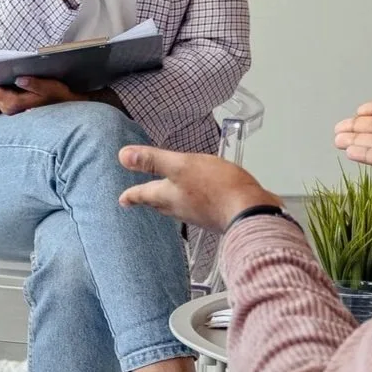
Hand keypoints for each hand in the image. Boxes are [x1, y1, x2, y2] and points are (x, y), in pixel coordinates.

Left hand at [0, 75, 85, 115]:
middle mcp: (7, 108)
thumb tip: (18, 78)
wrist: (66, 111)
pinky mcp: (12, 108)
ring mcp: (9, 109)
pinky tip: (18, 81)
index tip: (2, 67)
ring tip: (16, 74)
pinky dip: (6, 86)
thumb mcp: (48, 87)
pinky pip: (0, 94)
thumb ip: (33, 83)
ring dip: (2, 82)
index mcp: (12, 103)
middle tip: (11, 70)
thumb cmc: (58, 97)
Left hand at [118, 146, 280, 232]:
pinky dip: (192, 203)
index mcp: (168, 196)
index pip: (143, 194)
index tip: (122, 199)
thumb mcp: (181, 166)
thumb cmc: (217, 188)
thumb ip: (153, 161)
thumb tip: (123, 156)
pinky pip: (197, 209)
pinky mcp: (215, 215)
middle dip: (149, 200)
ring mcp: (198, 214)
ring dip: (169, 202)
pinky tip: (199, 199)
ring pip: (177, 207)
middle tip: (141, 199)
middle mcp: (180, 208)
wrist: (249, 212)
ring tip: (166, 199)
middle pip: (159, 203)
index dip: (132, 194)